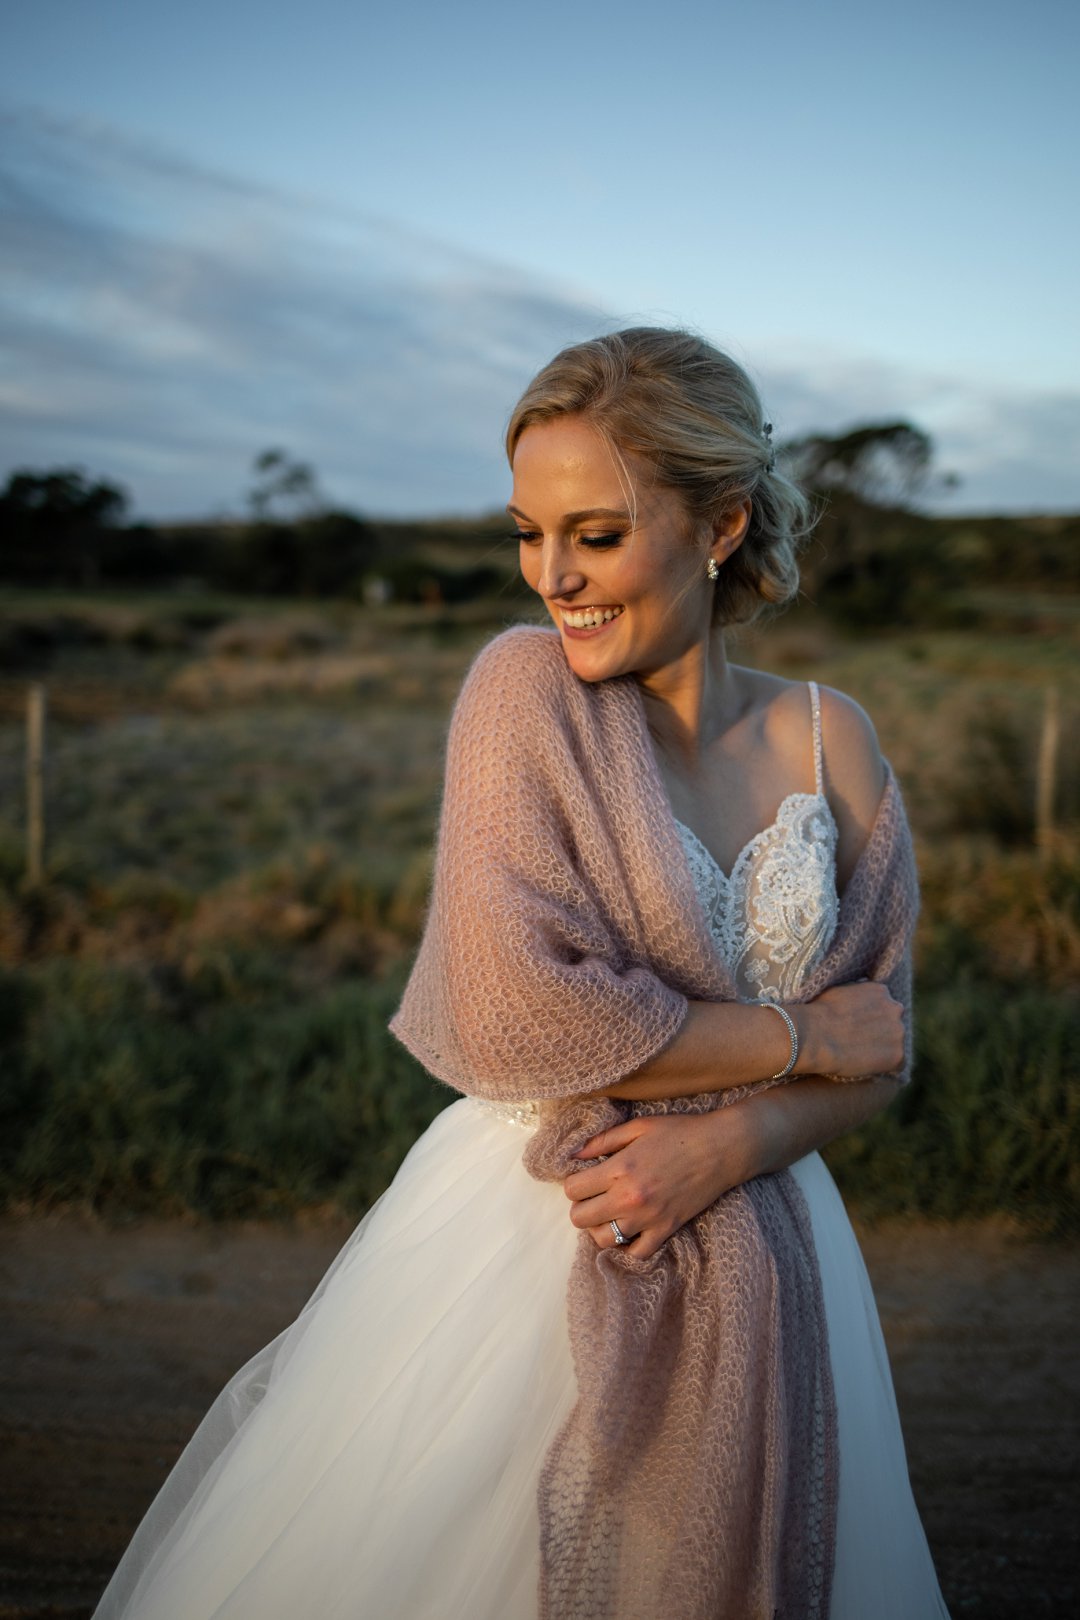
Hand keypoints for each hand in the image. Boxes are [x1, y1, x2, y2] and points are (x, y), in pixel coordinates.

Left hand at [562, 1109, 758, 1260]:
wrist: (720, 1149)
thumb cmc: (679, 1132)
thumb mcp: (637, 1127)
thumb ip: (602, 1141)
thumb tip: (573, 1155)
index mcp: (619, 1169)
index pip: (573, 1189)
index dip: (574, 1183)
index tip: (585, 1178)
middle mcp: (629, 1198)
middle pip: (580, 1219)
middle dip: (581, 1207)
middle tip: (594, 1197)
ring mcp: (648, 1218)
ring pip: (604, 1240)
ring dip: (600, 1228)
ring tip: (608, 1214)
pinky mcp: (666, 1230)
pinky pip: (637, 1253)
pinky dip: (628, 1246)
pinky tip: (630, 1231)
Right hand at [800, 980, 904, 1077]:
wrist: (814, 1035)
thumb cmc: (819, 1013)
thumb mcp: (840, 991)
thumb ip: (857, 995)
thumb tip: (858, 1000)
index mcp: (881, 991)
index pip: (885, 1006)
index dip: (873, 1019)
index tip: (861, 1028)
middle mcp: (895, 1008)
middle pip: (894, 1024)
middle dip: (882, 1032)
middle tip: (861, 1043)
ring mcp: (898, 1032)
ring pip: (896, 1044)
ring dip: (883, 1050)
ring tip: (861, 1056)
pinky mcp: (897, 1055)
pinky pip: (897, 1065)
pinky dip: (885, 1068)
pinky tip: (867, 1067)